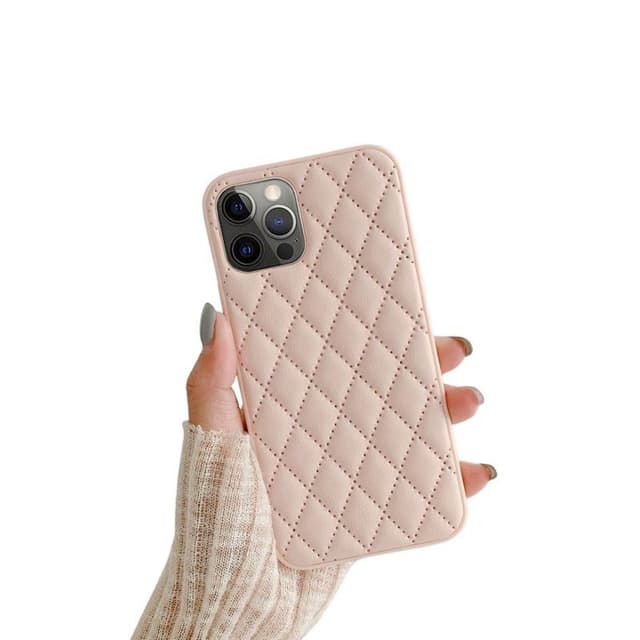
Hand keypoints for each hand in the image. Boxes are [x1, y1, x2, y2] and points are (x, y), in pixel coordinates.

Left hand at [187, 303, 495, 497]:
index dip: (368, 331)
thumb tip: (217, 318)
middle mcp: (324, 431)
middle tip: (451, 347)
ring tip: (468, 401)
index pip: (335, 357)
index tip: (396, 304)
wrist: (237, 600)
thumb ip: (210, 384)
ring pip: (409, 429)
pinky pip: (420, 486)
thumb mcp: (210, 441)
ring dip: (447, 413)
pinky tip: (474, 470)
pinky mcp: (370, 507)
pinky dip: (453, 477)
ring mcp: (350, 467)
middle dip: (423, 364)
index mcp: (289, 407)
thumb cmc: (215, 517)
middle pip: (383, 387)